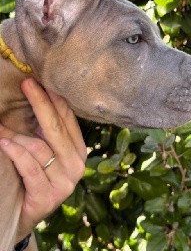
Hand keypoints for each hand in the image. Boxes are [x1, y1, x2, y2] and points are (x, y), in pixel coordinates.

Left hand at [0, 78, 86, 241]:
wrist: (25, 214)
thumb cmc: (35, 176)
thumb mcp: (47, 152)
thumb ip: (48, 132)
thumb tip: (38, 97)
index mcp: (79, 150)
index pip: (67, 118)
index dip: (54, 98)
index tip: (40, 80)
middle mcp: (77, 165)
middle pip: (56, 127)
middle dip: (40, 103)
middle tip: (27, 84)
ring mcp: (64, 183)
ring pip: (39, 147)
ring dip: (16, 133)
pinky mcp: (47, 196)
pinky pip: (30, 167)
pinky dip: (15, 152)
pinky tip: (3, 141)